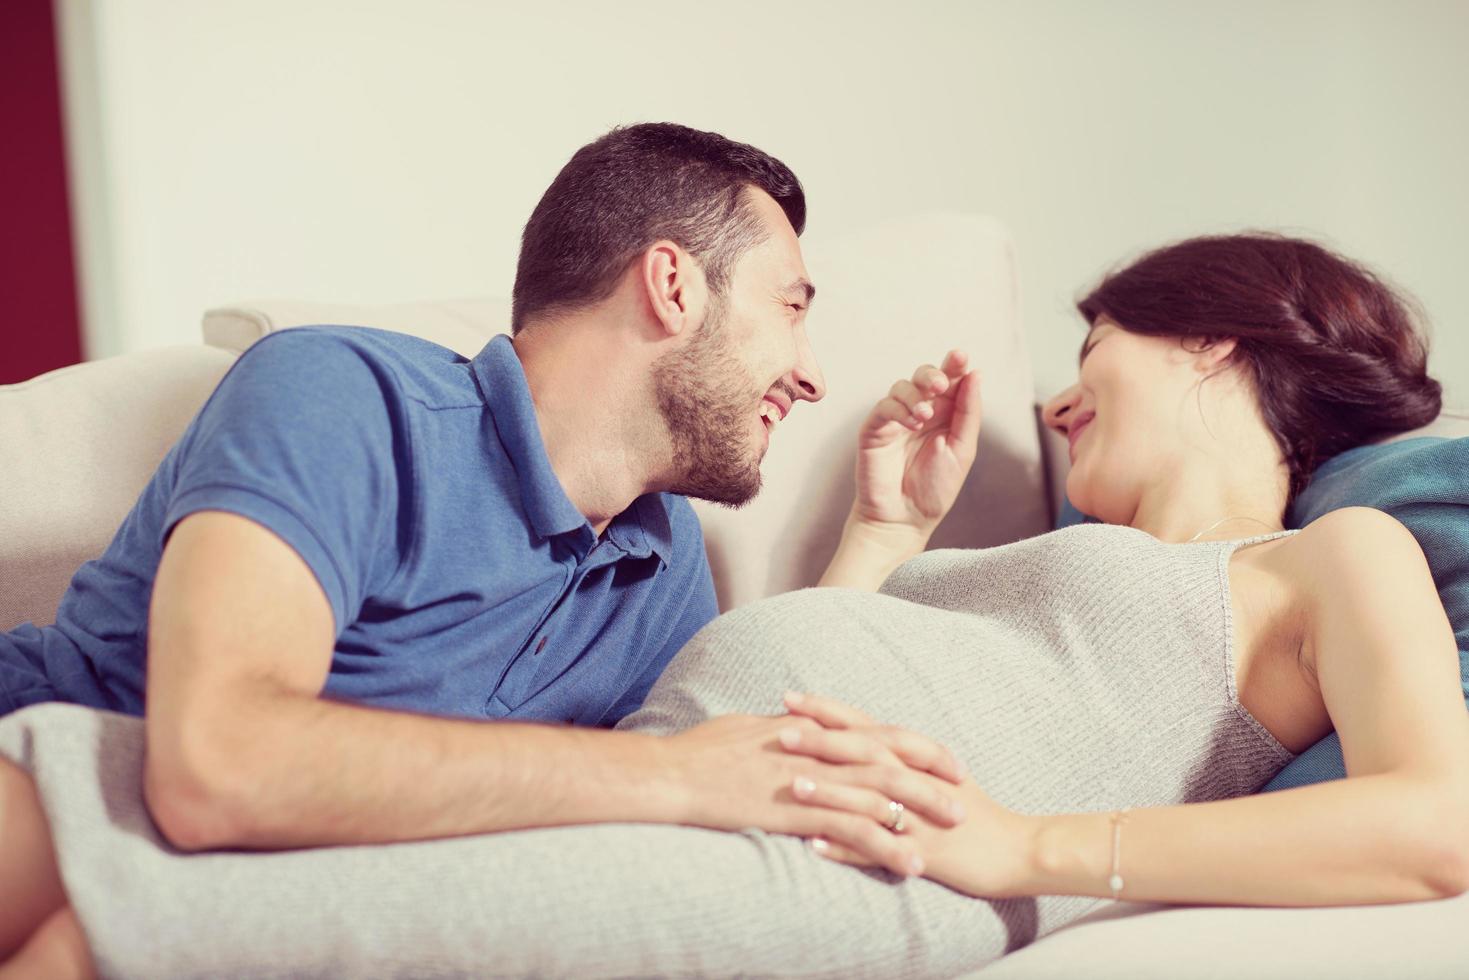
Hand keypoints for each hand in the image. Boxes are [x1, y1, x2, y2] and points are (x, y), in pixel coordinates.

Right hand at [664, 706, 966, 877]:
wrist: (671, 775)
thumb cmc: (699, 753)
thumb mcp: (746, 730)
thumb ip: (780, 733)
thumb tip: (795, 731)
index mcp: (809, 729)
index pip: (874, 732)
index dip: (913, 745)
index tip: (942, 758)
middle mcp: (817, 750)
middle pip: (889, 759)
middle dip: (931, 776)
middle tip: (963, 792)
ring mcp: (809, 782)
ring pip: (881, 794)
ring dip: (921, 811)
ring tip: (953, 829)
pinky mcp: (798, 815)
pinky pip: (852, 831)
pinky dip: (886, 846)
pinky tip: (910, 864)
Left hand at [782, 691, 1034, 896]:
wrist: (1018, 850)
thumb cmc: (973, 812)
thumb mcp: (937, 776)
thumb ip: (899, 758)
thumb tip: (855, 740)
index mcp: (917, 760)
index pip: (866, 726)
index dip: (828, 711)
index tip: (789, 697)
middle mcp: (917, 782)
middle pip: (866, 754)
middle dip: (822, 742)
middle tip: (780, 732)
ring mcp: (922, 818)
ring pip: (871, 800)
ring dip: (832, 792)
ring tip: (792, 785)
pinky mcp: (927, 853)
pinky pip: (882, 851)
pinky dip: (848, 848)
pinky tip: (815, 845)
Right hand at [852, 351, 982, 542]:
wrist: (905, 519)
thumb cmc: (934, 489)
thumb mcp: (962, 450)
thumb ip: (969, 413)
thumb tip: (975, 374)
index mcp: (946, 415)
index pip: (950, 381)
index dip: (954, 365)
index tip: (960, 356)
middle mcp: (921, 412)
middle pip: (924, 376)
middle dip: (933, 373)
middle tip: (941, 385)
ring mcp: (896, 419)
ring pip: (902, 386)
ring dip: (917, 395)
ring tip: (926, 416)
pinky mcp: (875, 429)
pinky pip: (885, 406)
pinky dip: (900, 409)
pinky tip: (913, 423)